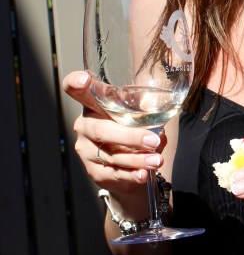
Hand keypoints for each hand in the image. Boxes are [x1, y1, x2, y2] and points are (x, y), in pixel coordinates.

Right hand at [63, 71, 166, 197]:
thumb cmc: (130, 128)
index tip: (83, 80)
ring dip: (138, 159)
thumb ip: (143, 108)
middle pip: (102, 131)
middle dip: (130, 137)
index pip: (76, 90)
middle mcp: (84, 126)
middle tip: (154, 141)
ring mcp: (86, 150)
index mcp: (92, 105)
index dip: (75, 83)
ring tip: (157, 160)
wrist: (128, 164)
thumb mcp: (136, 113)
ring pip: (112, 156)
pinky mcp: (94, 172)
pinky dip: (131, 175)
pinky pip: (114, 174)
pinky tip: (143, 174)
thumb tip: (153, 106)